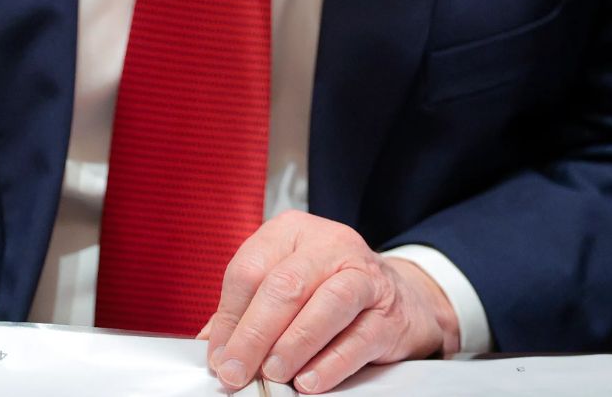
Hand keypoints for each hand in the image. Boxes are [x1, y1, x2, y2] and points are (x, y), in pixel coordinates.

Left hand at [201, 211, 459, 392]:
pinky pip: (358, 337)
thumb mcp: (286, 285)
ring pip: (327, 304)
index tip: (219, 355)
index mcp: (292, 232)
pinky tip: (310, 380)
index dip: (229, 317)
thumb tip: (213, 346)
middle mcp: (329, 244)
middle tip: (236, 371)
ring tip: (274, 373)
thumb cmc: (329, 289)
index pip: (249, 270)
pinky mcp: (388, 311)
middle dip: (255, 335)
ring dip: (294, 344)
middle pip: (285, 285)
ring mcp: (364, 275)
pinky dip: (331, 362)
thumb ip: (247, 311)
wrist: (398, 296)